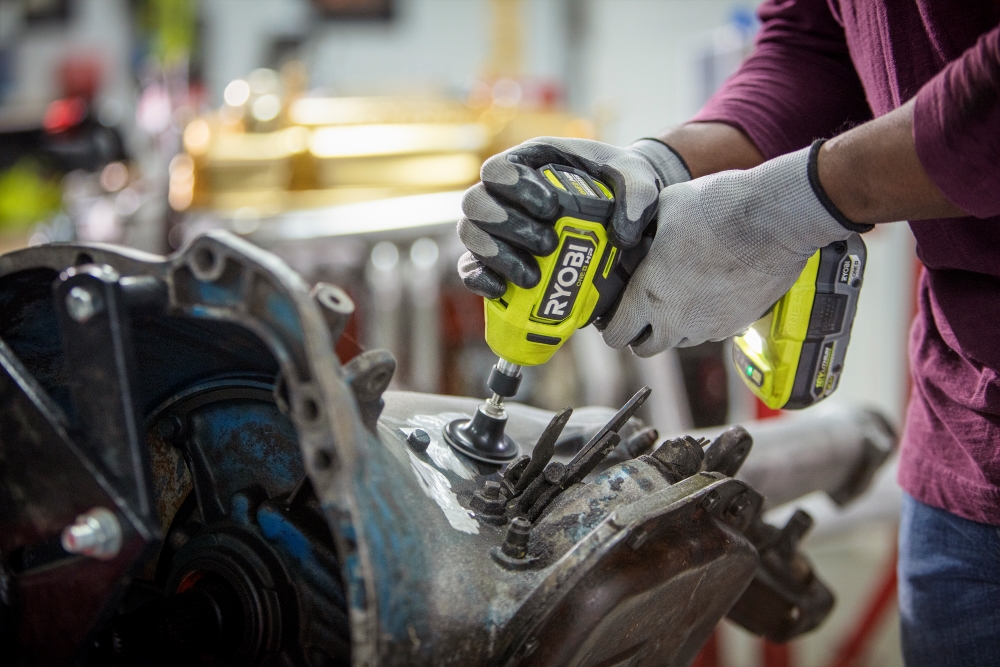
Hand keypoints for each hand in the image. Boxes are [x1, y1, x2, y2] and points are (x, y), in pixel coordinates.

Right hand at [456, 137, 690, 298]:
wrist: (620, 214)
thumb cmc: (619, 187)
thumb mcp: (636, 179)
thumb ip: (636, 195)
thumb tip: (622, 235)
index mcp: (527, 163)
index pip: (499, 169)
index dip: (515, 187)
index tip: (551, 207)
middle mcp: (502, 194)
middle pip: (476, 204)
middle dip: (508, 227)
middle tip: (548, 245)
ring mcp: (494, 228)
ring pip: (471, 236)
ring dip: (497, 257)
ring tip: (533, 277)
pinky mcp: (494, 260)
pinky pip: (470, 269)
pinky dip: (480, 280)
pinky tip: (501, 290)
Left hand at [603, 142, 868, 355]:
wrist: (775, 218)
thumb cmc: (717, 207)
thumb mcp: (664, 207)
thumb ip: (643, 230)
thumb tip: (634, 232)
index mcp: (648, 296)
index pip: (616, 335)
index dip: (610, 326)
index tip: (612, 315)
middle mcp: (676, 321)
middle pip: (645, 348)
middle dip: (640, 333)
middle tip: (643, 310)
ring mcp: (709, 327)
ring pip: (679, 341)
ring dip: (673, 327)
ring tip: (680, 295)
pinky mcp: (738, 325)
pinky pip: (711, 332)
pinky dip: (704, 320)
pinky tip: (710, 292)